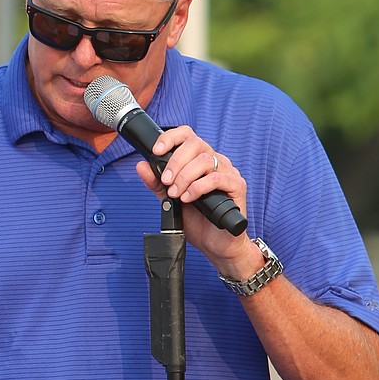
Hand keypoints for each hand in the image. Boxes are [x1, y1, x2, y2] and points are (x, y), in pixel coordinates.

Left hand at [133, 124, 253, 270]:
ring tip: (176, 194)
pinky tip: (188, 198)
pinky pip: (216, 178)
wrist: (213, 244)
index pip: (187, 135)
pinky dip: (198, 187)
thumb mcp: (169, 200)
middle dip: (175, 162)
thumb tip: (141, 165)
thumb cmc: (196, 220)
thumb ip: (156, 183)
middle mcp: (215, 161)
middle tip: (166, 182)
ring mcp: (227, 172)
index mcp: (199, 160)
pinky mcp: (237, 186)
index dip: (171, 138)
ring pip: (205, 160)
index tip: (156, 151)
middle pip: (195, 144)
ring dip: (185, 177)